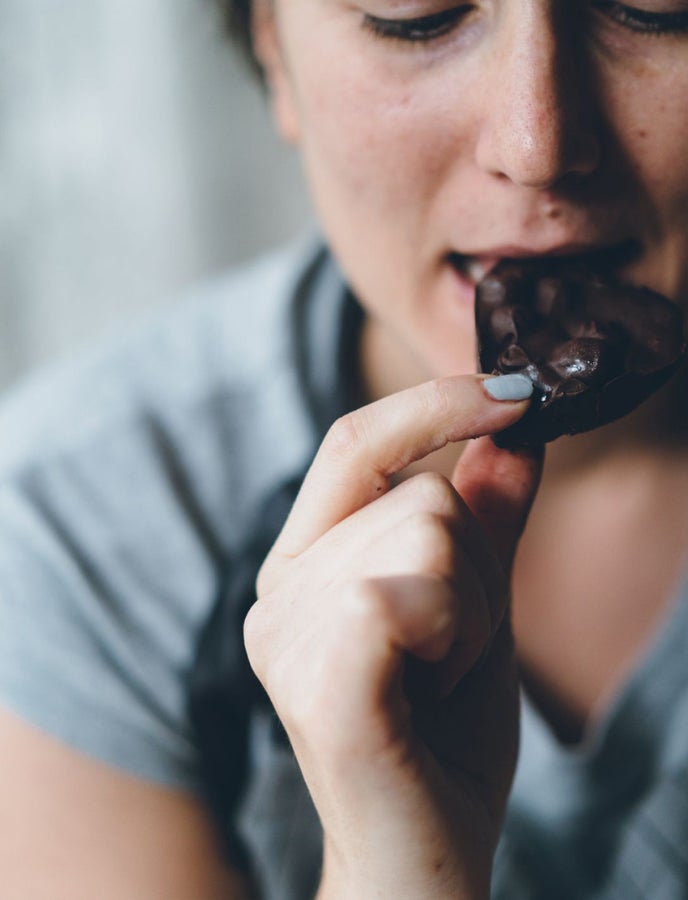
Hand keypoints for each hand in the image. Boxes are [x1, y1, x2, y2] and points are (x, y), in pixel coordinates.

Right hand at [244, 375, 542, 899]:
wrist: (424, 857)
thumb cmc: (444, 734)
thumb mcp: (477, 604)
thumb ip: (487, 517)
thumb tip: (514, 429)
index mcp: (303, 564)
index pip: (354, 442)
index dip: (432, 403)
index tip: (513, 390)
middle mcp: (277, 591)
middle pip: (419, 492)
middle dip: (476, 569)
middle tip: (453, 650)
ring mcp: (287, 637)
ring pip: (428, 532)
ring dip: (471, 611)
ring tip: (438, 677)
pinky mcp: (318, 684)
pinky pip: (411, 592)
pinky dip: (455, 636)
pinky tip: (428, 691)